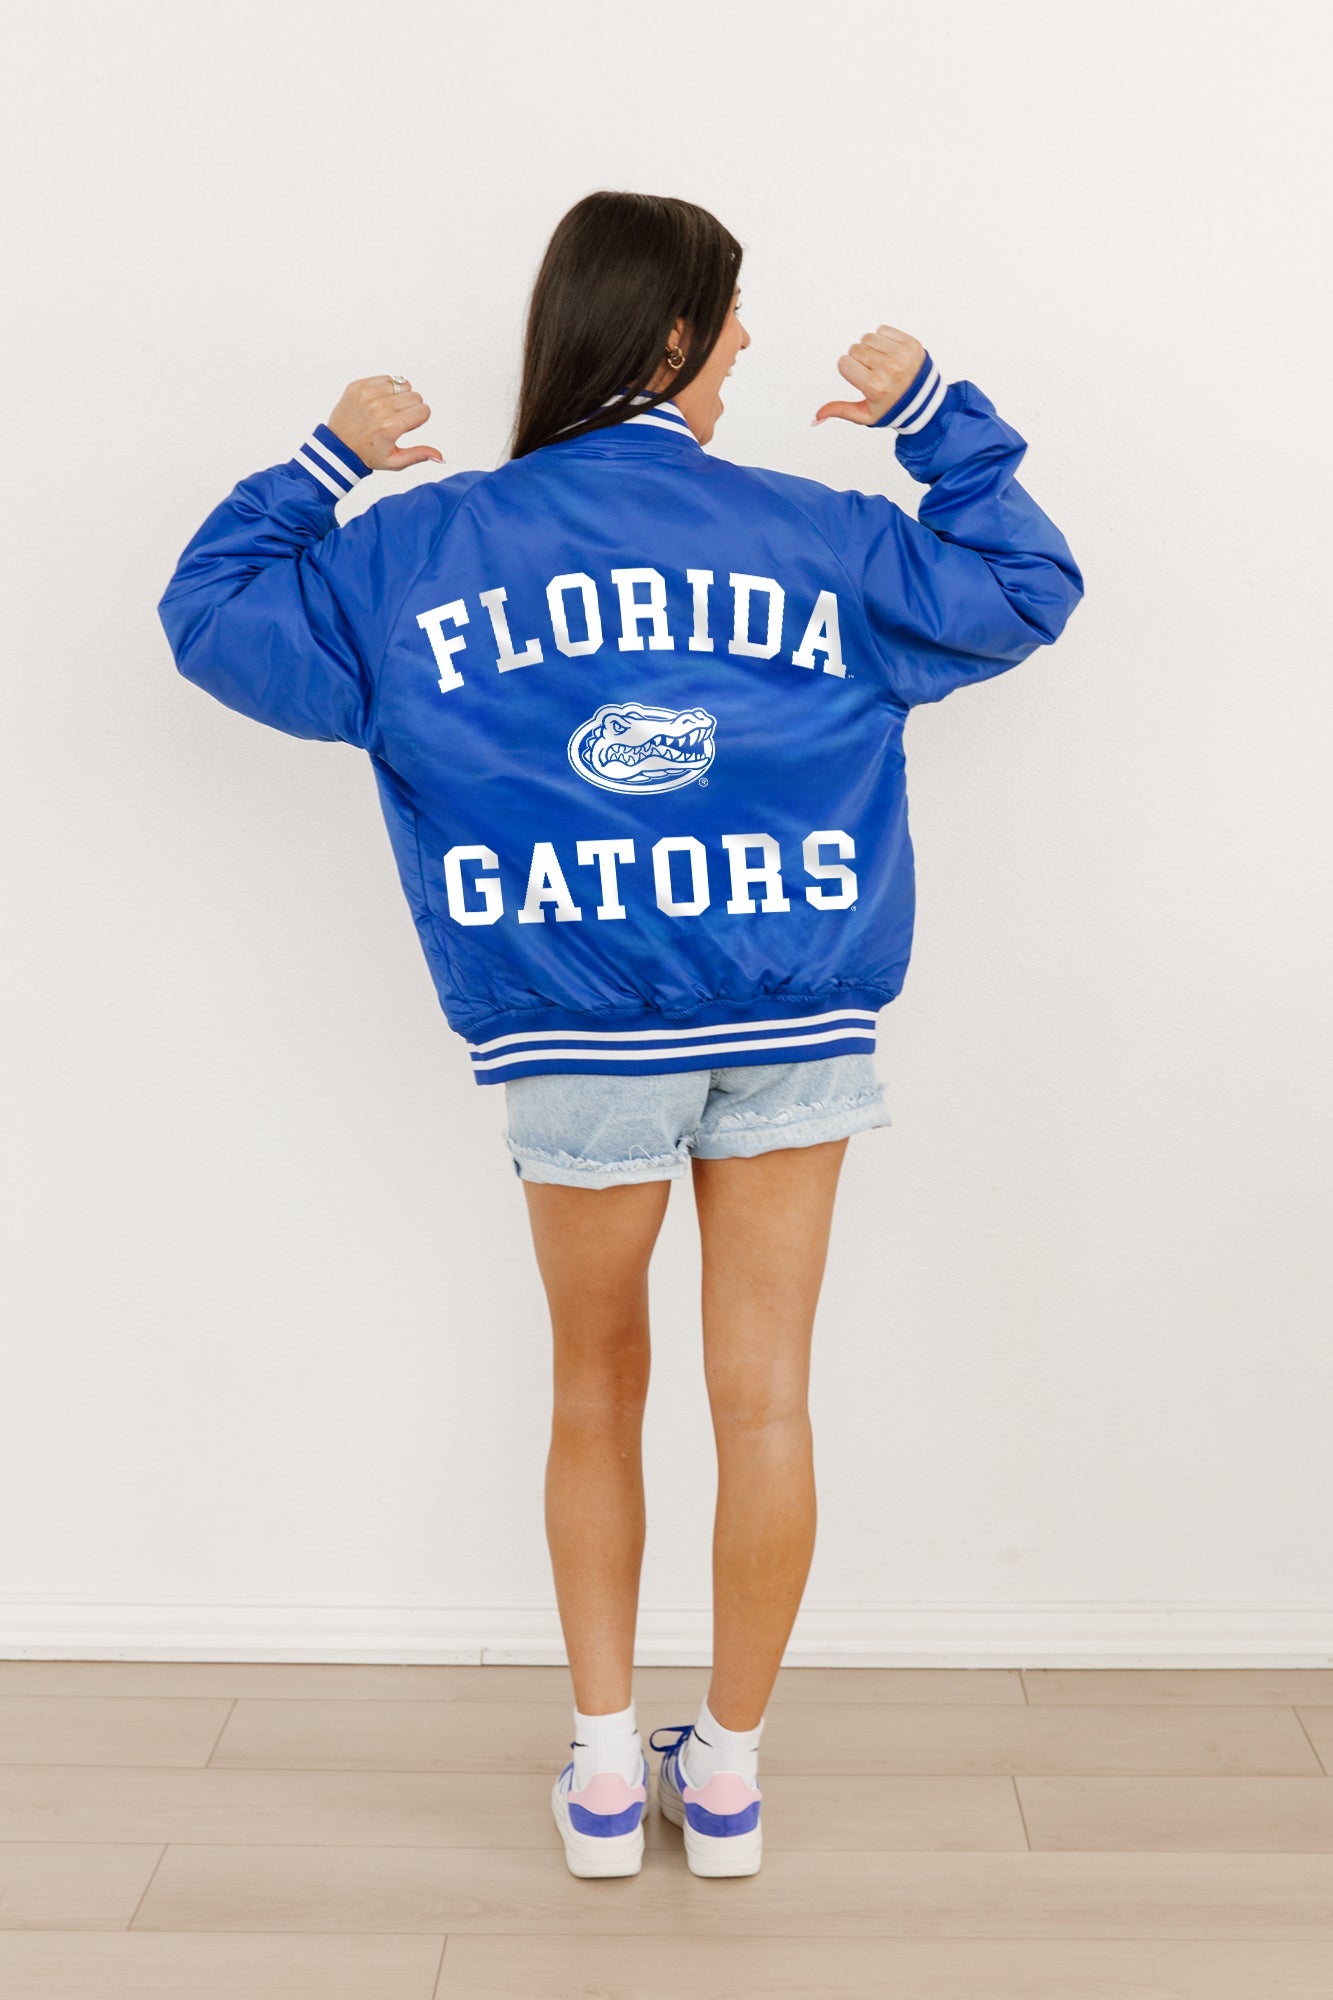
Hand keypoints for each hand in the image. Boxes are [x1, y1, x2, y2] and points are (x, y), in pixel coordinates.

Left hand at [326, 376, 443, 470]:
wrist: (338, 446)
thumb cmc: (367, 454)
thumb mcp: (395, 462)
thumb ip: (419, 455)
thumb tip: (440, 457)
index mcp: (391, 427)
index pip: (424, 410)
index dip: (419, 419)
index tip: (407, 425)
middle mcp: (380, 408)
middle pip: (416, 396)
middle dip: (411, 407)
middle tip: (397, 418)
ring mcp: (368, 395)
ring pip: (403, 384)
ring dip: (399, 396)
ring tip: (387, 409)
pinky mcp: (359, 386)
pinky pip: (386, 378)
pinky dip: (386, 388)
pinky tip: (378, 401)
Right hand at [814, 325, 925, 425]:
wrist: (925, 402)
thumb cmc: (894, 409)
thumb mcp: (866, 415)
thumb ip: (840, 410)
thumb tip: (816, 417)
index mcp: (875, 386)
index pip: (844, 363)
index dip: (849, 371)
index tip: (861, 379)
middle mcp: (889, 369)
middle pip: (855, 349)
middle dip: (860, 360)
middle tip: (873, 372)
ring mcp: (901, 355)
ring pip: (868, 337)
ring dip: (871, 348)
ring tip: (882, 363)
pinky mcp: (910, 344)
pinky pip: (884, 330)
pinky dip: (884, 339)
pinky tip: (890, 354)